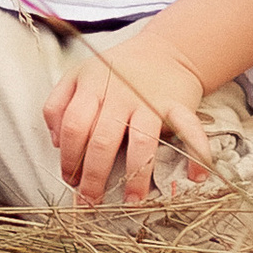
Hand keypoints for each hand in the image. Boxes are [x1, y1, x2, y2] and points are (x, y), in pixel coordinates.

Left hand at [42, 38, 213, 210]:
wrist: (164, 50)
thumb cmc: (117, 71)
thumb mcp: (79, 75)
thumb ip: (58, 103)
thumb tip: (55, 142)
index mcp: (91, 85)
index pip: (73, 126)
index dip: (69, 157)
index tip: (71, 180)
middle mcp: (120, 93)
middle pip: (102, 140)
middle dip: (94, 177)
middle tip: (92, 202)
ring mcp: (150, 100)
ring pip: (141, 142)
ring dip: (136, 177)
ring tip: (132, 202)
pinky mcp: (178, 105)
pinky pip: (189, 131)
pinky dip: (196, 153)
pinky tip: (195, 176)